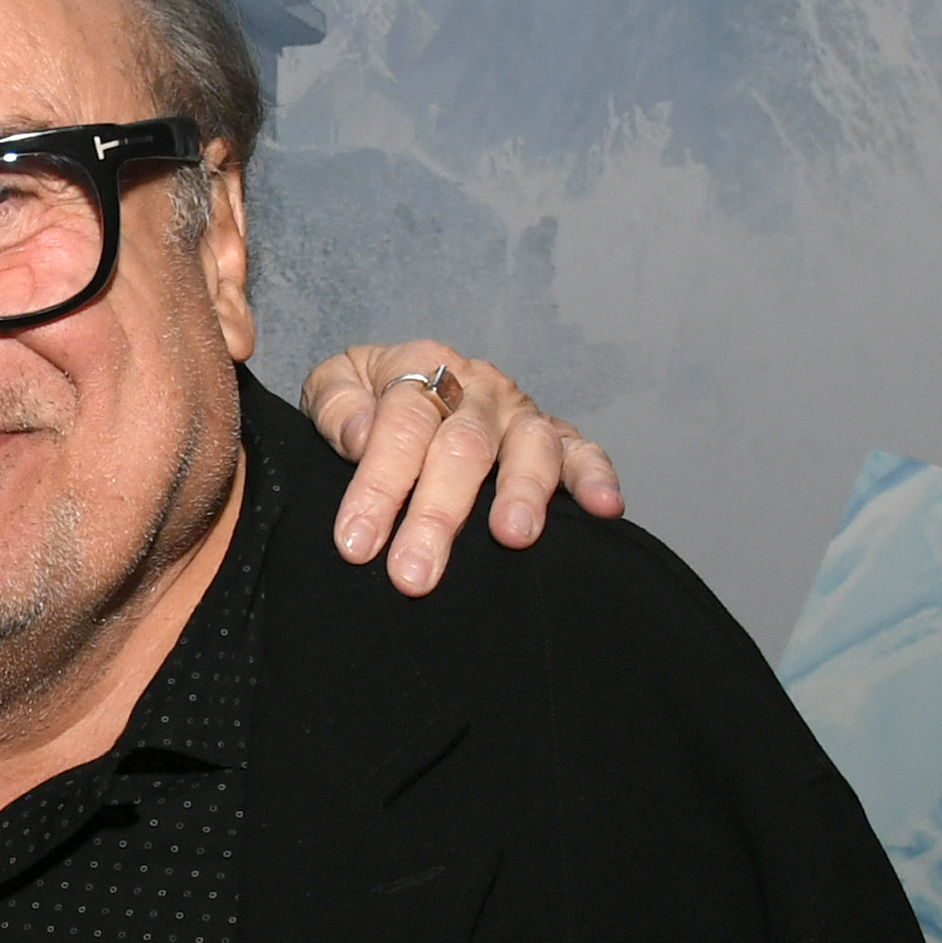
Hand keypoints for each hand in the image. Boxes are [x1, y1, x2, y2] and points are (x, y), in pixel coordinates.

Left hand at [302, 341, 623, 595]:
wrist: (412, 379)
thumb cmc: (368, 398)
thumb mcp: (336, 384)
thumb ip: (337, 405)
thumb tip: (358, 435)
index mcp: (420, 368)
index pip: (400, 426)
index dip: (378, 486)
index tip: (356, 544)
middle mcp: (477, 389)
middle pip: (462, 447)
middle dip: (437, 515)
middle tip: (414, 574)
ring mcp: (520, 414)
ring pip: (529, 448)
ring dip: (523, 492)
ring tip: (512, 537)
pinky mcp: (558, 438)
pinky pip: (584, 452)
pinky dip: (597, 477)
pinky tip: (605, 508)